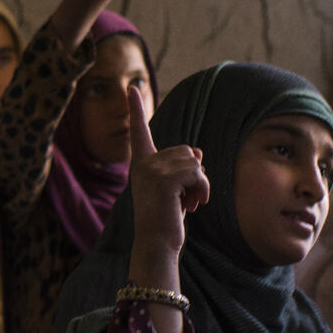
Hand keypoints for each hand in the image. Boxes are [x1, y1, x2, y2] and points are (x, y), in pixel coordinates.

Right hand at [127, 85, 209, 261]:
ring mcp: (151, 171)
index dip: (135, 109)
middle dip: (195, 174)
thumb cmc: (166, 219)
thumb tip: (199, 152)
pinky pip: (198, 173)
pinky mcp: (164, 180)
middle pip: (188, 150)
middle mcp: (143, 164)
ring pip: (195, 162)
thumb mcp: (176, 190)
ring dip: (200, 184)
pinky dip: (202, 189)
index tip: (130, 88)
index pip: (140, 132)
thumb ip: (183, 169)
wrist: (156, 244)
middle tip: (185, 199)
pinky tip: (193, 205)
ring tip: (188, 204)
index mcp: (141, 164)